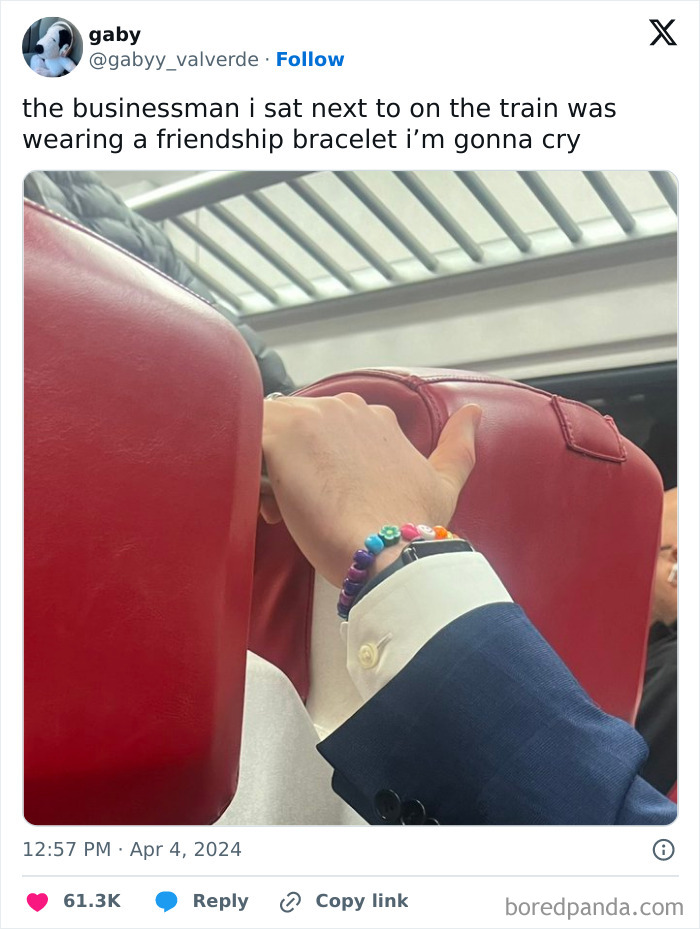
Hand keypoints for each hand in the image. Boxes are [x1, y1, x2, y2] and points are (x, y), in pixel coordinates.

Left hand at [261, 393, 480, 586]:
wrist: (393, 554)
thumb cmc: (416, 528)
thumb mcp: (445, 484)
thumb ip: (458, 447)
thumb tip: (474, 412)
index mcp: (375, 418)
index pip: (324, 430)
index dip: (316, 466)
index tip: (322, 503)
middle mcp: (346, 408)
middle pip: (292, 430)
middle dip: (287, 466)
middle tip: (296, 513)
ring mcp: (314, 418)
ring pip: (266, 432)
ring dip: (265, 468)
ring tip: (279, 512)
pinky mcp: (283, 436)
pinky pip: (246, 439)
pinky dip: (248, 467)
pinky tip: (264, 504)